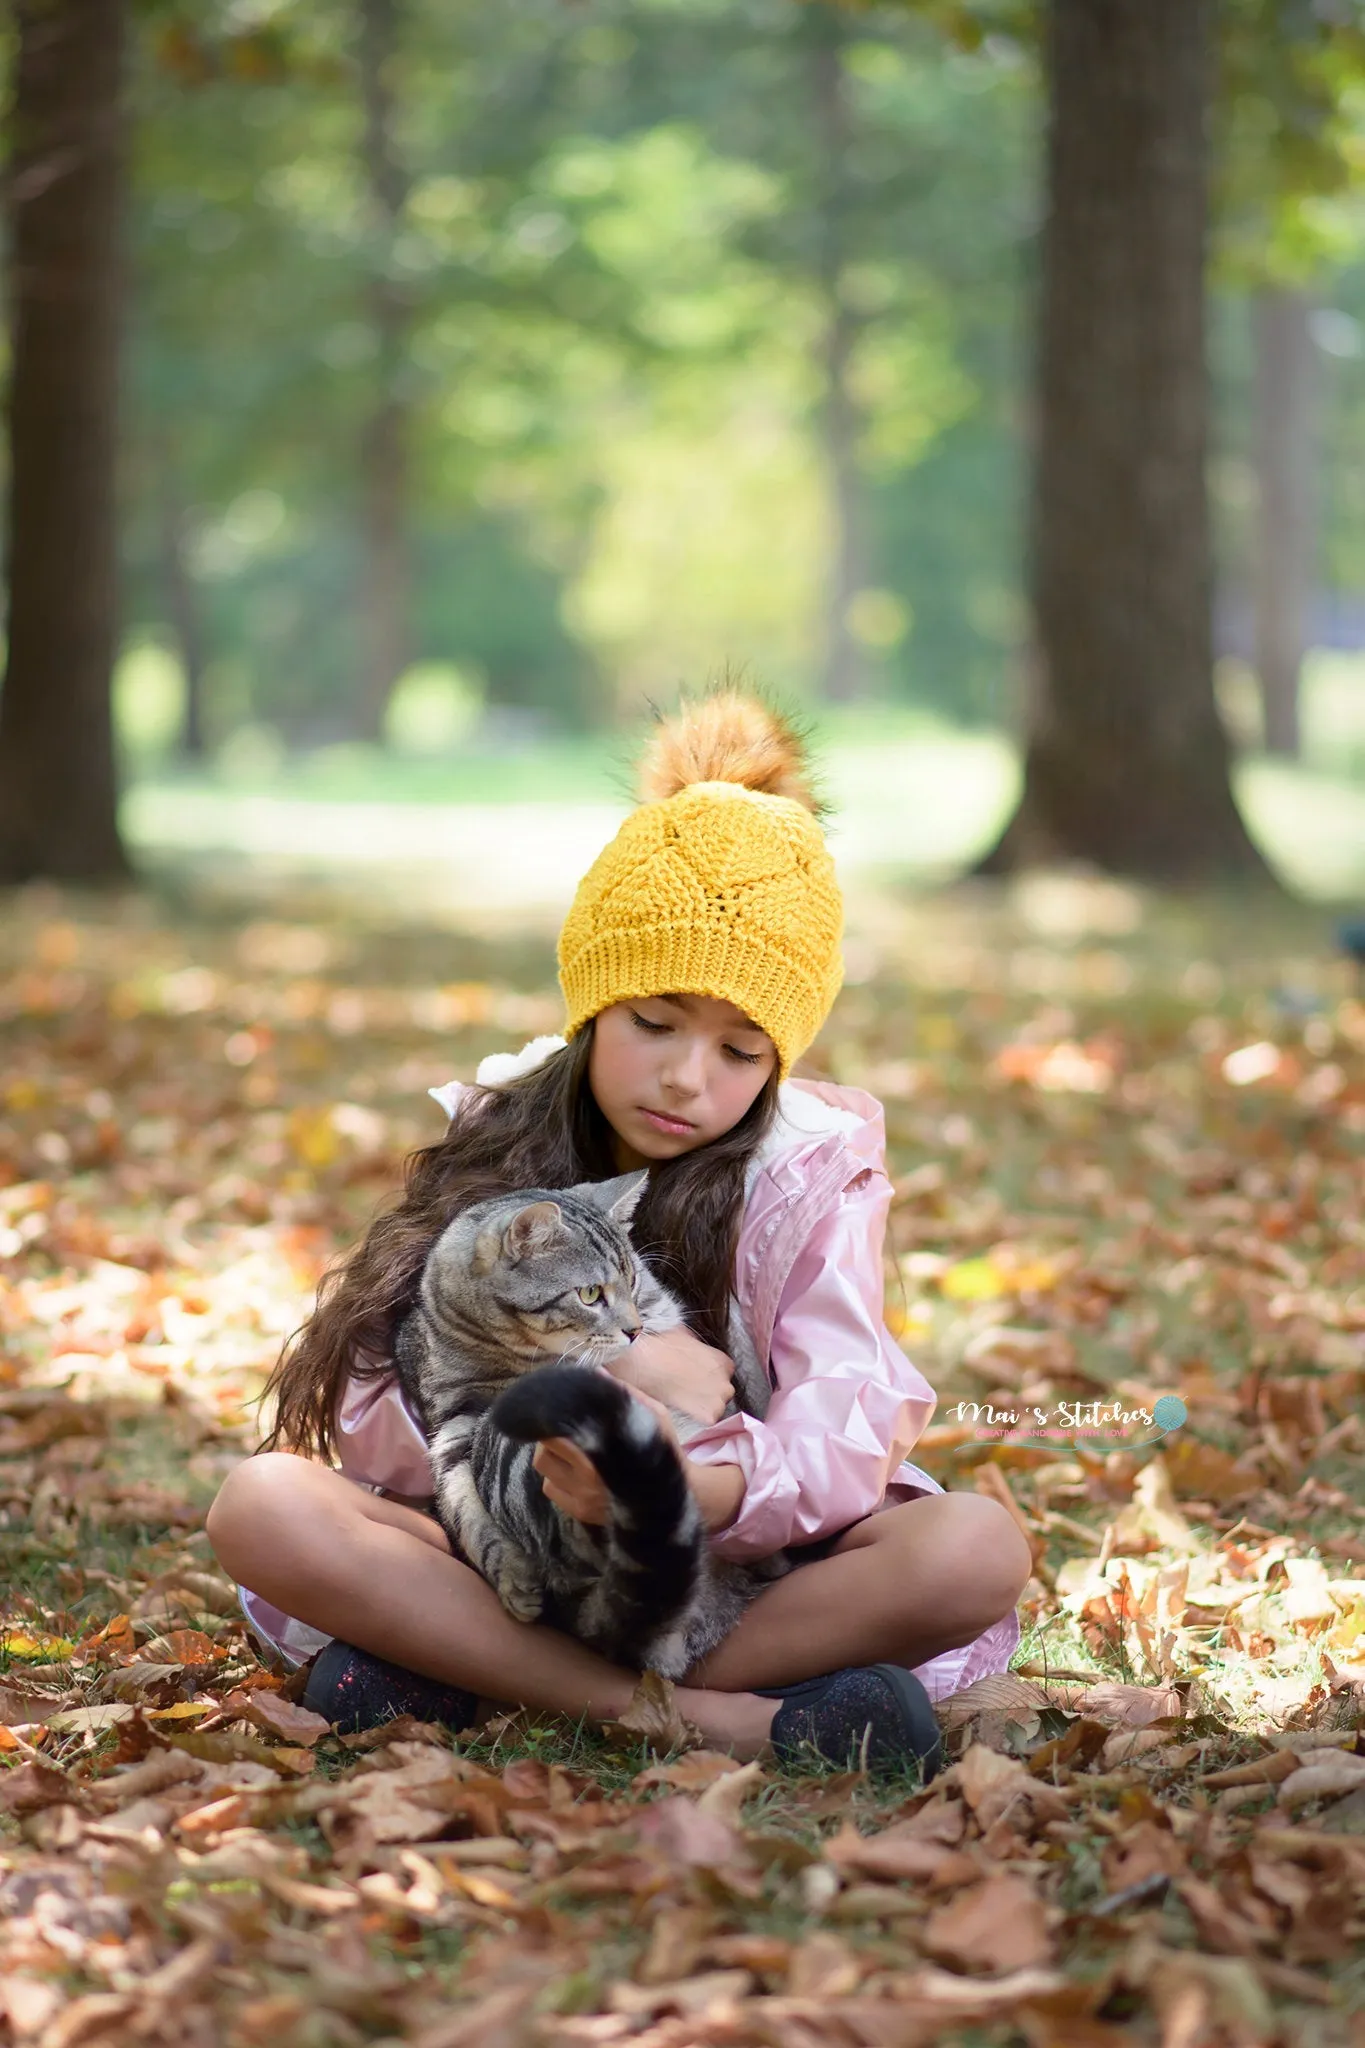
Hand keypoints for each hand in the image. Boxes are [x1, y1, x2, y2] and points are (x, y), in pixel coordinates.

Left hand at [531, 1389, 679, 1525]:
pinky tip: (573, 1470)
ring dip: (551, 1457)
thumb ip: (624, 1393)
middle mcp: (587, 1482)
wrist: (673, 1497)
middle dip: (550, 1437)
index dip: (554, 1419)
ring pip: (544, 1471)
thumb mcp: (654, 1415)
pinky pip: (550, 1489)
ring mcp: (582, 1500)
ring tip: (568, 1449)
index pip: (555, 1433)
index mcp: (602, 1457)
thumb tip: (596, 1372)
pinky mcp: (580, 1513)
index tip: (562, 1410)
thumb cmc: (663, 1450)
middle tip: (565, 1428)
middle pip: (543, 1452)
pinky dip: (555, 1477)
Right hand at [607, 1326, 733, 1423]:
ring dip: (704, 1407)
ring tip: (686, 1401)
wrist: (649, 1364)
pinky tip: (684, 1409)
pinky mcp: (710, 1415)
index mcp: (723, 1362)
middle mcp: (726, 1380)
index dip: (709, 1379)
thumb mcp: (684, 1336)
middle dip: (709, 1393)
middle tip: (690, 1392)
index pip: (724, 1375)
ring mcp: (720, 1398)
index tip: (697, 1380)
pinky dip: (698, 1418)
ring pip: (717, 1408)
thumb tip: (688, 1343)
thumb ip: (695, 1344)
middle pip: (723, 1392)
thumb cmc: (663, 1349)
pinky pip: (709, 1421)